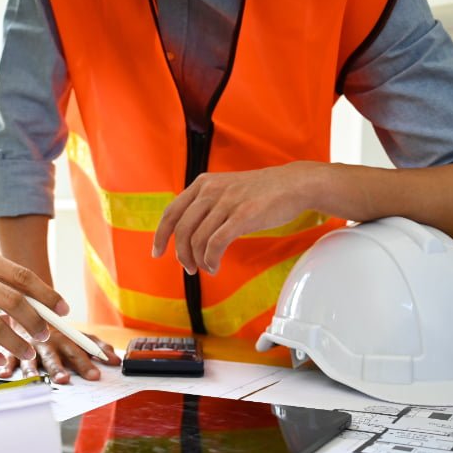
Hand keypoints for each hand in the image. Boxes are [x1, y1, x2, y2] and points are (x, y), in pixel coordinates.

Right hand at [0, 328, 119, 383]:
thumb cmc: (56, 330)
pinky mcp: (13, 350)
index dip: (86, 363)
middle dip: (59, 368)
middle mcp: (47, 344)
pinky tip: (4, 374)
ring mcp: (30, 347)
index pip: (78, 352)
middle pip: (54, 357)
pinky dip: (6, 366)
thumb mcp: (77, 335)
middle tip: (65, 379)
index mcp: (64, 340)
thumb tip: (115, 360)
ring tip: (34, 379)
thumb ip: (96, 346)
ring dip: (32, 369)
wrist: (28, 310)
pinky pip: (9, 358)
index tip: (95, 375)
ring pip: (31, 359)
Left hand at [152, 161, 325, 274]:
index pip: (171, 213)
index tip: (157, 253)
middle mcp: (210, 190)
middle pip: (181, 230)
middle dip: (180, 254)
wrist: (295, 183)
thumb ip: (206, 204)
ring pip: (197, 239)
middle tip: (188, 268)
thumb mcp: (226, 189)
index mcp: (203, 184)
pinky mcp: (243, 215)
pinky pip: (216, 243)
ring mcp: (227, 202)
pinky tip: (215, 266)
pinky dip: (211, 260)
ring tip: (207, 268)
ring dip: (198, 261)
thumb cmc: (261, 192)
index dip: (160, 236)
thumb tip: (187, 233)